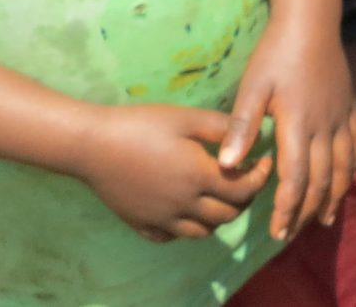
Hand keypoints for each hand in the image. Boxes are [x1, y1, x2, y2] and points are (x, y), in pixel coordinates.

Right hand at [72, 103, 273, 241]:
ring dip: (219, 216)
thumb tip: (253, 132)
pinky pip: (172, 237)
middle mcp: (183, 204)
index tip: (263, 162)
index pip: (244, 189)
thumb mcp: (186, 118)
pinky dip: (187, 227)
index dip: (261, 177)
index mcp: (198, 176)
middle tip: (245, 178)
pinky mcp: (141, 225)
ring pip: (203, 232)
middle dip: (245, 198)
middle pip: (229, 214)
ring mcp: (161, 218)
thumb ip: (223, 127)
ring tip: (219, 194)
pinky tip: (186, 207)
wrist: (92, 145)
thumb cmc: (141, 124)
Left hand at [221, 15, 355, 240]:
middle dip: (306, 210)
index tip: (276, 232)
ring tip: (322, 219)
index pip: (296, 177)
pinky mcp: (350, 106)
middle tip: (292, 233)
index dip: (287, 208)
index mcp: (299, 125)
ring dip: (334, 195)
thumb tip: (227, 164)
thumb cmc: (276, 53)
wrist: (312, 21)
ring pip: (344, 166)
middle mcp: (325, 127)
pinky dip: (354, 166)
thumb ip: (242, 126)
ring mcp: (341, 117)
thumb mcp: (252, 87)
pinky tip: (347, 177)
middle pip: (322, 179)